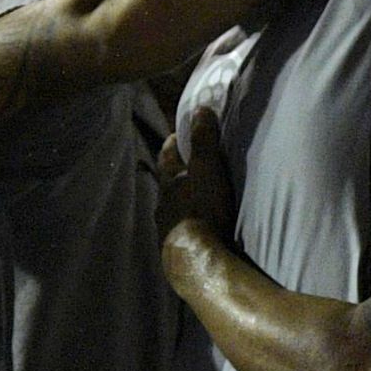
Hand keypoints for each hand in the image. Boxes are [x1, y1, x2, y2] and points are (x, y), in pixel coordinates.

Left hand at [156, 110, 235, 245]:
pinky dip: (190, 225)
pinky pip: (182, 231)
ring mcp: (168, 231)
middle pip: (167, 184)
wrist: (199, 261)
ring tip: (199, 199)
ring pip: (172, 209)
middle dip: (177, 174)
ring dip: (183, 202)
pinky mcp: (177, 251)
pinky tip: (201, 229)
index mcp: (169, 184)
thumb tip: (199, 110)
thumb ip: (204, 140)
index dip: (172, 143)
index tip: (177, 133)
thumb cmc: (204, 210)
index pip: (166, 156)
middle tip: (190, 165)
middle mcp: (162, 206)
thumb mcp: (208, 169)